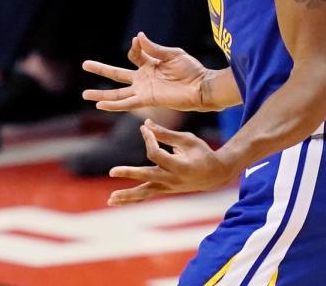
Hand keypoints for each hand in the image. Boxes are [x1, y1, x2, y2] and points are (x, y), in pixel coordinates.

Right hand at [82, 32, 213, 111]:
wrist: (201, 87)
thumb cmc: (191, 70)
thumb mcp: (172, 54)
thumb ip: (153, 48)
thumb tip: (137, 37)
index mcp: (150, 64)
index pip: (133, 54)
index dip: (134, 46)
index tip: (137, 40)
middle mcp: (143, 78)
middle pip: (117, 74)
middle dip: (101, 69)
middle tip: (85, 64)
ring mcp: (144, 90)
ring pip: (117, 92)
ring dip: (101, 94)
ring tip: (84, 94)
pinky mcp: (147, 100)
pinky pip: (127, 103)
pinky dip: (113, 105)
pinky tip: (100, 105)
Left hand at [107, 120, 235, 205]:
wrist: (215, 175)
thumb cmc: (202, 153)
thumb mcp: (187, 140)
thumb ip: (166, 134)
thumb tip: (145, 123)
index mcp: (180, 166)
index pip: (157, 154)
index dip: (149, 139)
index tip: (144, 128)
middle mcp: (172, 180)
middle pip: (147, 176)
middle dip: (130, 173)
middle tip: (111, 171)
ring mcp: (168, 187)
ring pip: (145, 193)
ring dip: (127, 196)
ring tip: (110, 200)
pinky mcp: (164, 190)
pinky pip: (145, 195)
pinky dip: (131, 198)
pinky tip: (115, 201)